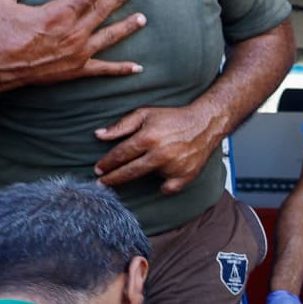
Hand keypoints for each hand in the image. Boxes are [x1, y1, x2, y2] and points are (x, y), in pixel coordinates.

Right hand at [0, 0, 144, 94]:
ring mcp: (76, 53)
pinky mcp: (74, 70)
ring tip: (142, 19)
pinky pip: (103, 70)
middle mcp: (72, 33)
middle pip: (101, 11)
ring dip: (126, 27)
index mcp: (56, 14)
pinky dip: (121, 69)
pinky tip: (137, 68)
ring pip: (108, 37)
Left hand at [94, 102, 224, 192]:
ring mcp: (173, 167)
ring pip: (147, 179)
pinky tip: (164, 175)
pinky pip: (167, 188)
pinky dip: (164, 185)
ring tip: (148, 163)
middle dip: (112, 179)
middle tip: (101, 184)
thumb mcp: (144, 114)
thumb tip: (98, 135)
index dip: (106, 164)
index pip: (120, 155)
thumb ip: (121, 125)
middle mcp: (160, 154)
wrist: (204, 124)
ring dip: (142, 174)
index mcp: (148, 137)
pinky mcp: (185, 176)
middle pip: (129, 172)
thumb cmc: (172, 118)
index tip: (98, 170)